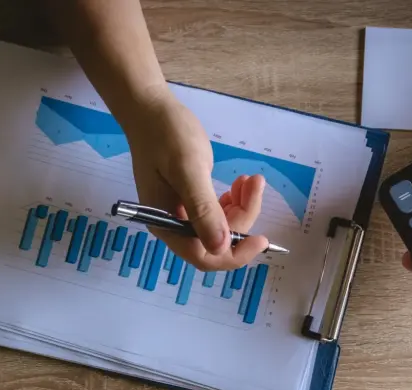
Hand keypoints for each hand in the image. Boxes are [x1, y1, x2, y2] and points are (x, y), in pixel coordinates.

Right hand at [122, 86, 267, 270]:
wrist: (150, 110)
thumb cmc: (166, 135)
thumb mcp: (188, 170)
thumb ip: (203, 209)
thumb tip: (220, 248)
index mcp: (167, 225)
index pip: (204, 257)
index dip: (235, 254)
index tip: (261, 238)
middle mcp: (173, 225)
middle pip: (217, 242)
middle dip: (241, 220)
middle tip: (254, 186)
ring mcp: (182, 214)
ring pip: (221, 227)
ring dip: (241, 209)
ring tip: (249, 180)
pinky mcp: (190, 201)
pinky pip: (217, 213)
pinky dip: (233, 202)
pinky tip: (240, 184)